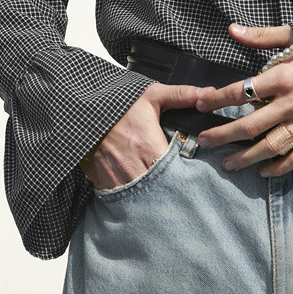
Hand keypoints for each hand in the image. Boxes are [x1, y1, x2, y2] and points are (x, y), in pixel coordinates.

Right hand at [79, 81, 206, 189]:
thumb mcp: (152, 96)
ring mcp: (119, 179)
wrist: (83, 115)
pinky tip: (145, 195)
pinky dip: (136, 199)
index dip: (189, 178)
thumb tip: (209, 94)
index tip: (196, 177)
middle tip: (185, 192)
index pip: (177, 172)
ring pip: (145, 199)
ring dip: (156, 198)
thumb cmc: (119, 106)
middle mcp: (136, 167)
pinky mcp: (106, 184)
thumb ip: (181, 95)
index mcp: (150, 147)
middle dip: (174, 192)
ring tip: (167, 195)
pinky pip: (125, 199)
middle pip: (163, 189)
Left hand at [195, 23, 292, 176]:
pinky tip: (263, 171)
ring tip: (226, 163)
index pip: (240, 91)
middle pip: (248, 125)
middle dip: (222, 134)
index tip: (200, 103)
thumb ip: (263, 36)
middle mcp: (291, 103)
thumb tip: (232, 30)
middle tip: (203, 141)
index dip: (217, 99)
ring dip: (245, 157)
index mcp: (283, 77)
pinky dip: (279, 167)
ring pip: (269, 146)